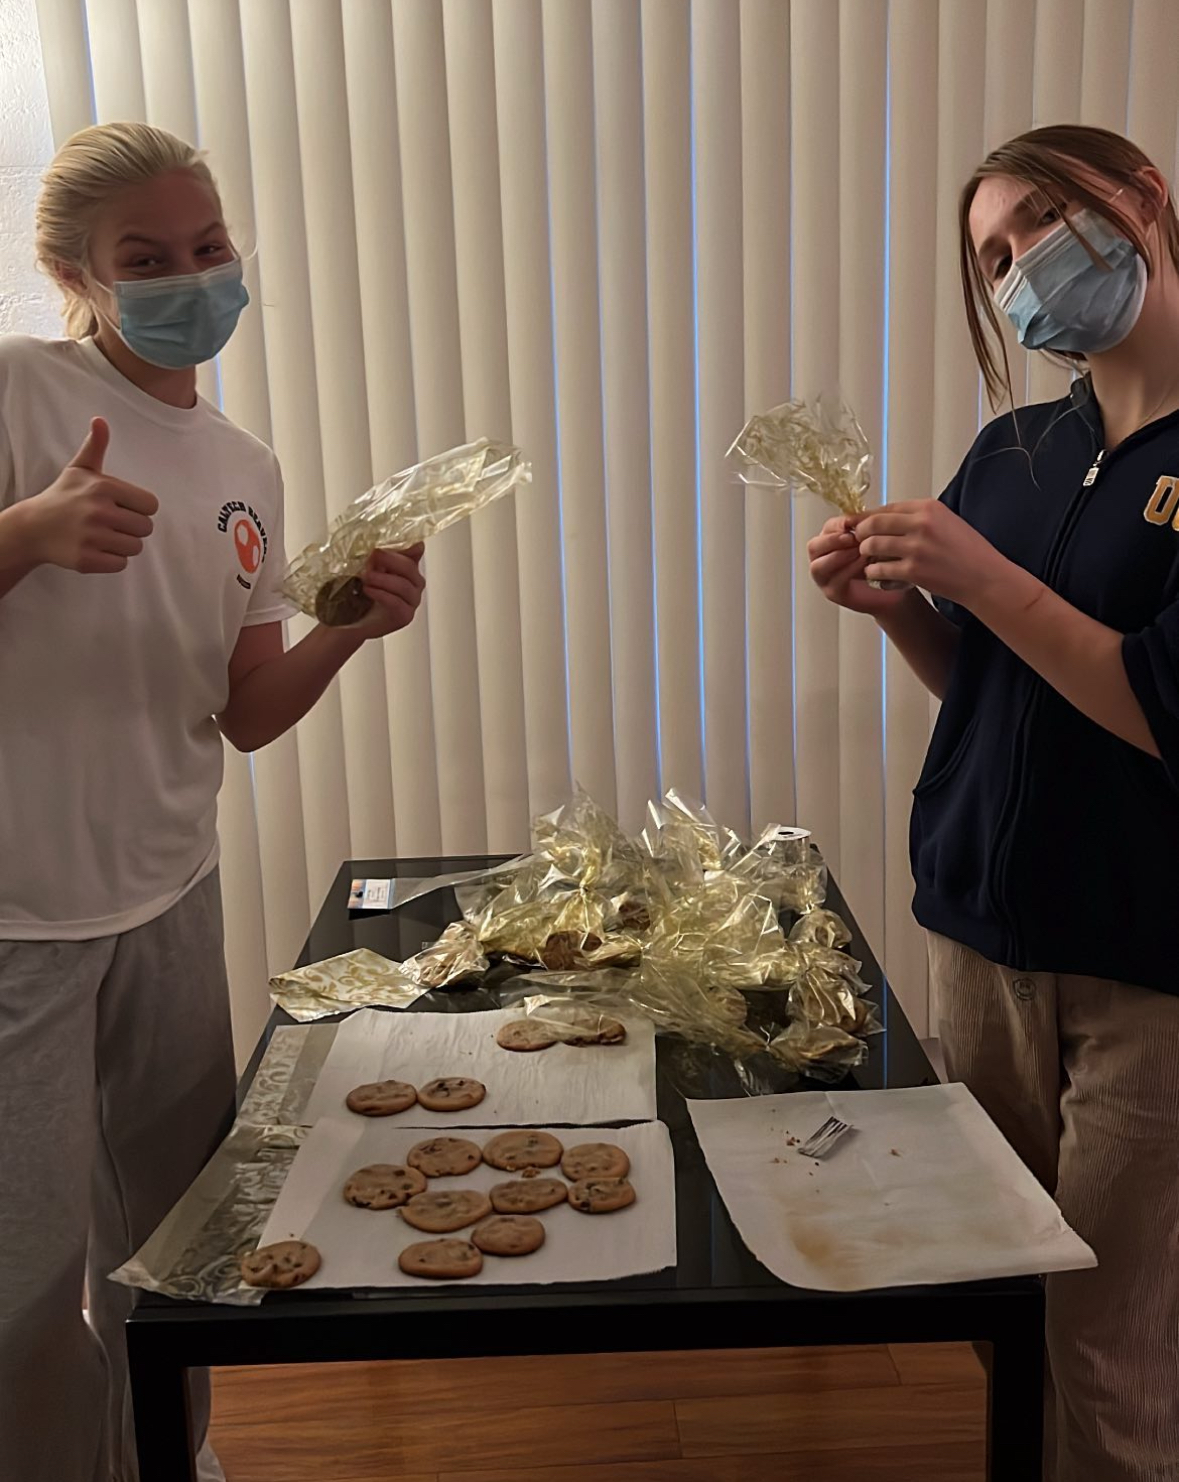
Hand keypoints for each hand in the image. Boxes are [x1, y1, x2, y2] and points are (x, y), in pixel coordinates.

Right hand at [21, 418, 157, 573]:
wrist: (32, 527)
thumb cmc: (63, 496)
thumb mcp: (79, 470)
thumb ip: (95, 446)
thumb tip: (100, 420)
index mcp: (103, 488)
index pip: (151, 505)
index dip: (139, 508)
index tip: (122, 507)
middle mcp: (98, 511)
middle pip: (146, 528)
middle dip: (132, 527)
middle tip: (111, 523)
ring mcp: (92, 537)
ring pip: (135, 548)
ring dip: (123, 544)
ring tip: (103, 536)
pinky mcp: (86, 560)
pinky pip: (121, 564)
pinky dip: (112, 560)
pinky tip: (96, 549)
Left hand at [353, 543, 425, 637]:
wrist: (356, 621)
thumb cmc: (365, 594)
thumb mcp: (372, 569)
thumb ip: (384, 557)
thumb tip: (403, 544)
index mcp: (409, 570)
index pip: (413, 554)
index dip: (399, 550)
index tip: (381, 549)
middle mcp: (415, 585)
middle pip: (409, 568)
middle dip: (389, 560)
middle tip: (372, 557)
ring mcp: (412, 601)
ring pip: (404, 586)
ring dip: (382, 579)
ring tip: (366, 577)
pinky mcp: (405, 616)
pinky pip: (397, 603)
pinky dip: (381, 594)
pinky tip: (368, 590)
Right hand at [807, 516, 912, 617]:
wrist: (893, 590)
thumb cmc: (883, 564)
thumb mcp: (874, 541)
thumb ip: (865, 530)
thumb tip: (859, 518)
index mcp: (831, 542)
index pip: (826, 529)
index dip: (837, 524)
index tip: (851, 523)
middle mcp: (822, 559)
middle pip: (813, 546)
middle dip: (832, 540)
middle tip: (852, 538)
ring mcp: (825, 578)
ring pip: (818, 566)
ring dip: (838, 556)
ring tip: (859, 551)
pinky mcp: (833, 593)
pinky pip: (834, 580)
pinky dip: (848, 570)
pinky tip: (864, 564)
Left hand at [854, 500, 1006, 606]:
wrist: (985, 577)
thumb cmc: (968, 552)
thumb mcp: (947, 521)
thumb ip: (919, 517)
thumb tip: (887, 517)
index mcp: (929, 508)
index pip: (887, 507)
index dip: (869, 517)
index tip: (860, 525)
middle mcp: (921, 524)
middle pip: (873, 524)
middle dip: (861, 533)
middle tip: (860, 543)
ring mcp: (916, 548)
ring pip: (871, 546)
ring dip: (866, 554)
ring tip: (870, 560)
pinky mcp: (913, 571)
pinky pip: (878, 570)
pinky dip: (874, 573)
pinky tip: (880, 576)